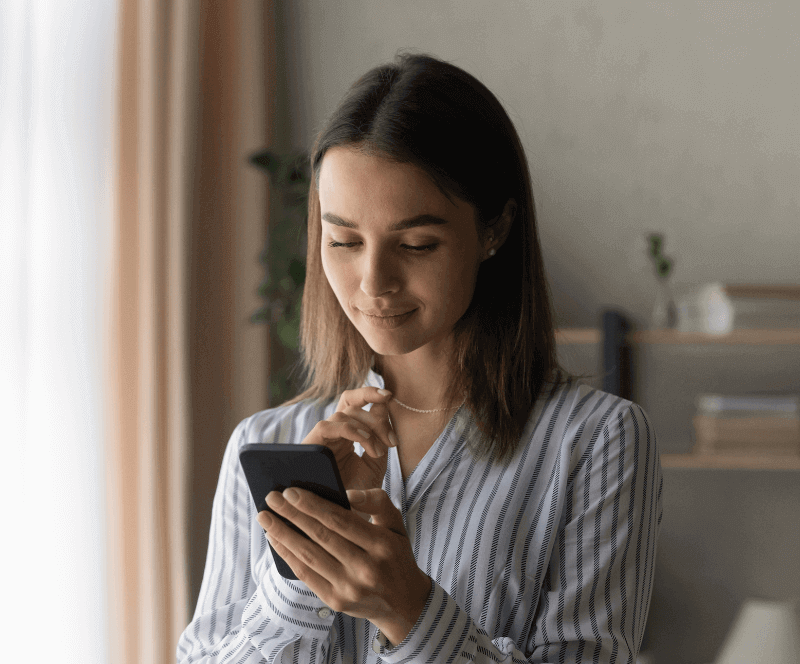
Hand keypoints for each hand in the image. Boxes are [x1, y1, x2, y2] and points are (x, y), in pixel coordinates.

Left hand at [258, 486, 431, 646]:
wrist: (403, 603)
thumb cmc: (396, 555)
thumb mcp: (397, 524)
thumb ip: (376, 502)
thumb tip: (346, 493)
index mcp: (382, 544)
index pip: (340, 520)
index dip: (313, 505)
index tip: (291, 491)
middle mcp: (365, 568)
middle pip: (320, 536)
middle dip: (291, 514)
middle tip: (271, 498)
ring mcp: (349, 587)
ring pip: (308, 555)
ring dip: (282, 534)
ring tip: (265, 517)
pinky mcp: (335, 601)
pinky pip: (305, 574)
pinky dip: (287, 555)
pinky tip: (275, 539)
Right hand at [300, 387, 397, 492]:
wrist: (344, 518)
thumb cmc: (358, 492)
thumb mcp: (375, 461)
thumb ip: (380, 436)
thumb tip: (383, 404)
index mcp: (347, 432)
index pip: (355, 402)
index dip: (370, 393)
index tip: (389, 396)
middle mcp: (333, 432)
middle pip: (350, 402)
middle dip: (376, 417)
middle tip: (391, 441)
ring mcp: (321, 439)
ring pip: (342, 413)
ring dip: (366, 429)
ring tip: (379, 452)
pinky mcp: (310, 447)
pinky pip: (326, 426)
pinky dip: (349, 429)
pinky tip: (366, 442)